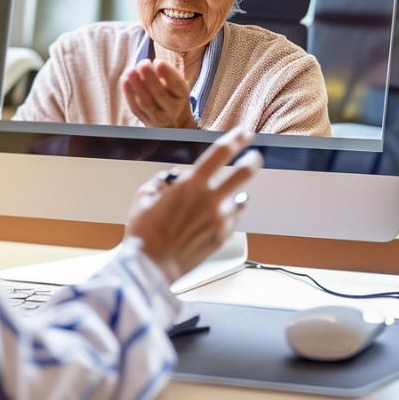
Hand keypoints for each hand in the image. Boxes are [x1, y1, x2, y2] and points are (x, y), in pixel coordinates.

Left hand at [121, 58, 196, 128]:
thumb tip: (152, 65)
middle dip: (150, 79)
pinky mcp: (144, 119)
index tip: (158, 62)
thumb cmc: (169, 90)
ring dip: (137, 86)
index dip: (168, 73)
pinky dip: (128, 94)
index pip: (177, 85)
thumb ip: (166, 73)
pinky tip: (124, 79)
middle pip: (160, 94)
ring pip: (145, 102)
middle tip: (143, 64)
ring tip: (131, 71)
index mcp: (181, 94)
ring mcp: (157, 117)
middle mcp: (171, 108)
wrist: (168, 115)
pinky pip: (135, 107)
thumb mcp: (174, 80)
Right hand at [124, 129, 262, 283]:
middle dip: (252, 160)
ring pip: (239, 198)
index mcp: (191, 185)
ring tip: (236, 192)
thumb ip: (162, 181)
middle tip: (255, 156)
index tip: (244, 132)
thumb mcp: (143, 196)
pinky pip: (232, 219)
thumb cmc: (144, 233)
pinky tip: (223, 214)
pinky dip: (229, 213)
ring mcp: (219, 220)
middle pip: (243, 173)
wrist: (152, 267)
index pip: (221, 153)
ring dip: (238, 192)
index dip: (236, 139)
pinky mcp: (222, 238)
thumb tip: (173, 179)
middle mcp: (210, 200)